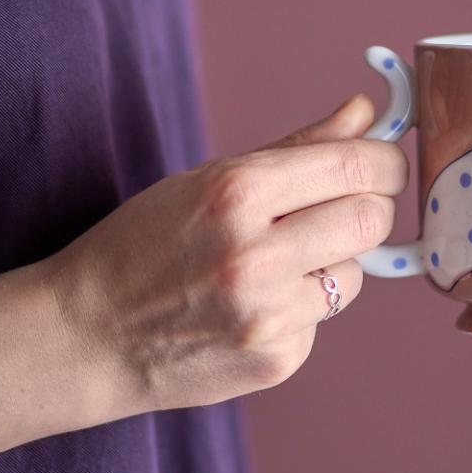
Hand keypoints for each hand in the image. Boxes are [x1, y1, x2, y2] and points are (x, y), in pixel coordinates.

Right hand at [46, 92, 408, 414]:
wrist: (85, 335)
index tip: (384, 163)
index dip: (386, 160)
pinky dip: (300, 308)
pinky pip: (322, 319)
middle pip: (372, 219)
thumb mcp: (209, 180)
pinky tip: (251, 308)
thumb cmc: (145, 244)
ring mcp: (268, 314)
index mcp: (236, 192)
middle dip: (372, 207)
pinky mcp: (277, 360)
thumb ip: (297, 147)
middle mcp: (256, 254)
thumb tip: (367, 112)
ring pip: (354, 273)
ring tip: (273, 265)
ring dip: (331, 263)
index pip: (356, 165)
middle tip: (348, 207)